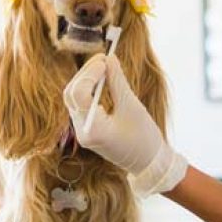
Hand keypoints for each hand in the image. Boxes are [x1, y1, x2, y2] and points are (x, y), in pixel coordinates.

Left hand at [63, 54, 186, 196]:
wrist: (149, 164)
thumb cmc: (144, 138)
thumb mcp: (132, 106)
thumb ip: (117, 81)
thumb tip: (109, 58)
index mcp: (92, 129)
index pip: (79, 93)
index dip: (89, 73)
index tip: (104, 59)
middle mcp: (82, 131)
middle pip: (71, 94)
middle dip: (85, 73)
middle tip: (103, 59)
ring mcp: (82, 132)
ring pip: (73, 98)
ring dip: (86, 80)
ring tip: (104, 67)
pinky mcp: (87, 130)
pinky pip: (81, 104)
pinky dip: (89, 90)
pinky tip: (102, 80)